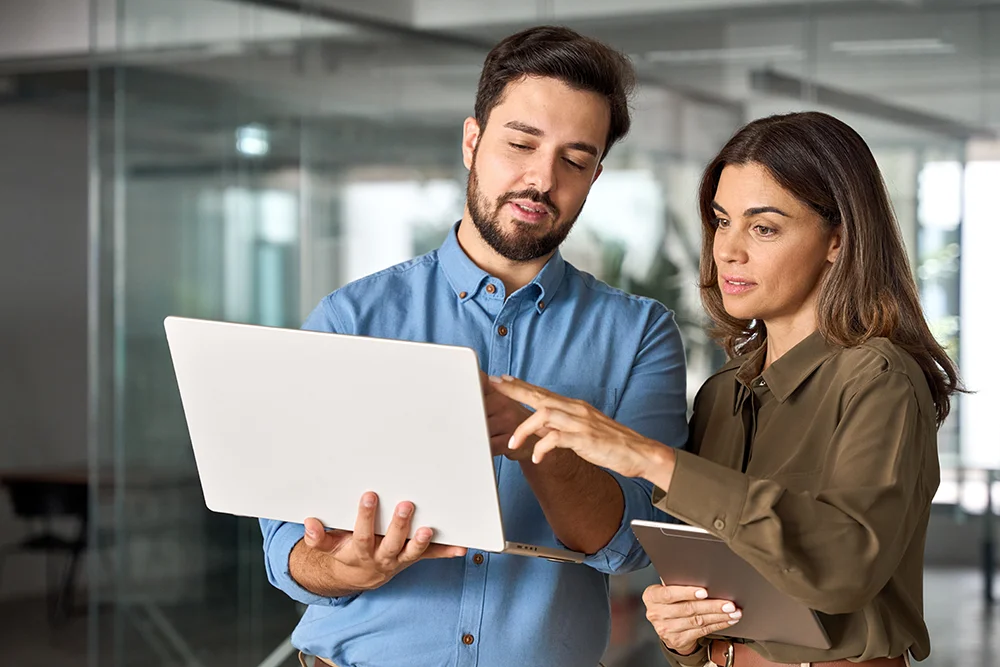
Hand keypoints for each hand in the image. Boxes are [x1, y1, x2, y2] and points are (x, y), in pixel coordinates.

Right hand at [301, 492, 465, 592]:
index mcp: (359, 551)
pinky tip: (462, 547)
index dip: (365, 516)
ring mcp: (400, 559)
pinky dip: (447, 552)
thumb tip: (309, 524)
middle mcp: (381, 557)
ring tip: (429, 529)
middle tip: (406, 505)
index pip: (362, 534)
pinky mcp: (413, 558)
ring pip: (412, 552)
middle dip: (398, 525)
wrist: (358, 575)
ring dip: (422, 542)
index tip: (369, 495)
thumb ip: (318, 537)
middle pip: (391, 543)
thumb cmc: (344, 552)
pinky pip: (431, 556)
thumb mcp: (327, 547)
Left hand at [489, 375, 661, 477]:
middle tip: (494, 386)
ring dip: (525, 427)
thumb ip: (560, 425)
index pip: (543, 392)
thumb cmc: (610, 444)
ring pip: (545, 414)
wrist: (639, 453)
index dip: (521, 385)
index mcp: (574, 407)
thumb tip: (538, 425)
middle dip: (515, 390)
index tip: (502, 379)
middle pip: (540, 395)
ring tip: (513, 442)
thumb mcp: (582, 430)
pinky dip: (543, 447)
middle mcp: (576, 410)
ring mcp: (581, 423)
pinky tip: (537, 457)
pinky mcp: (586, 439)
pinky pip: (557, 439)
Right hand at [642, 585, 741, 655]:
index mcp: (652, 596)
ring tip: (732, 612)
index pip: (669, 594)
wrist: (665, 626)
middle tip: (728, 603)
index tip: (704, 592)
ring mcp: (666, 629)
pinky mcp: (678, 640)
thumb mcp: (666, 589)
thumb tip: (698, 574)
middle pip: (687, 609)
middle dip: (711, 606)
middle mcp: (656, 613)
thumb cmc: (669, 601)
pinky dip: (717, 625)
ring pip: (697, 621)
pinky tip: (727, 620)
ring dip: (718, 616)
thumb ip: (676, 582)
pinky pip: (701, 631)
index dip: (687, 592)